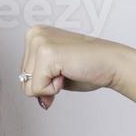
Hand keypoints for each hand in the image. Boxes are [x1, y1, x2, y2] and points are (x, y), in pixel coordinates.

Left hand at [18, 24, 135, 109]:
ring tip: (68, 70)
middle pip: (22, 80)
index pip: (23, 74)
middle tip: (67, 71)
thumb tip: (39, 101)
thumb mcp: (55, 74)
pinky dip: (54, 89)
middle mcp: (34, 34)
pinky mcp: (45, 53)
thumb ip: (40, 82)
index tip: (62, 70)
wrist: (112, 64)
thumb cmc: (89, 67)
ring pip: (28, 86)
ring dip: (50, 86)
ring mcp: (39, 42)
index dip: (43, 81)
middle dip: (46, 85)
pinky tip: (68, 72)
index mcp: (34, 34)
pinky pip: (37, 89)